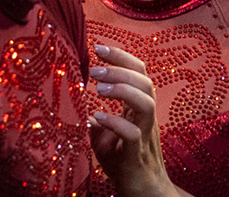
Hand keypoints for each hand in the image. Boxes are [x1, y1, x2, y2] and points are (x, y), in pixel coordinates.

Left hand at [87, 45, 181, 196]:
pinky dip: (116, 122)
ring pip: (147, 103)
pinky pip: (133, 134)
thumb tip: (81, 108)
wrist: (143, 193)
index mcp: (139, 109)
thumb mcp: (105, 136)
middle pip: (145, 81)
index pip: (139, 73)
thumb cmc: (124, 162)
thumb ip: (97, 120)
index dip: (121, 56)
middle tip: (94, 67)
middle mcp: (146, 119)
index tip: (97, 46)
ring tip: (99, 87)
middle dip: (120, 67)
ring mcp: (145, 136)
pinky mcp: (138, 156)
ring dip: (122, 89)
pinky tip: (97, 117)